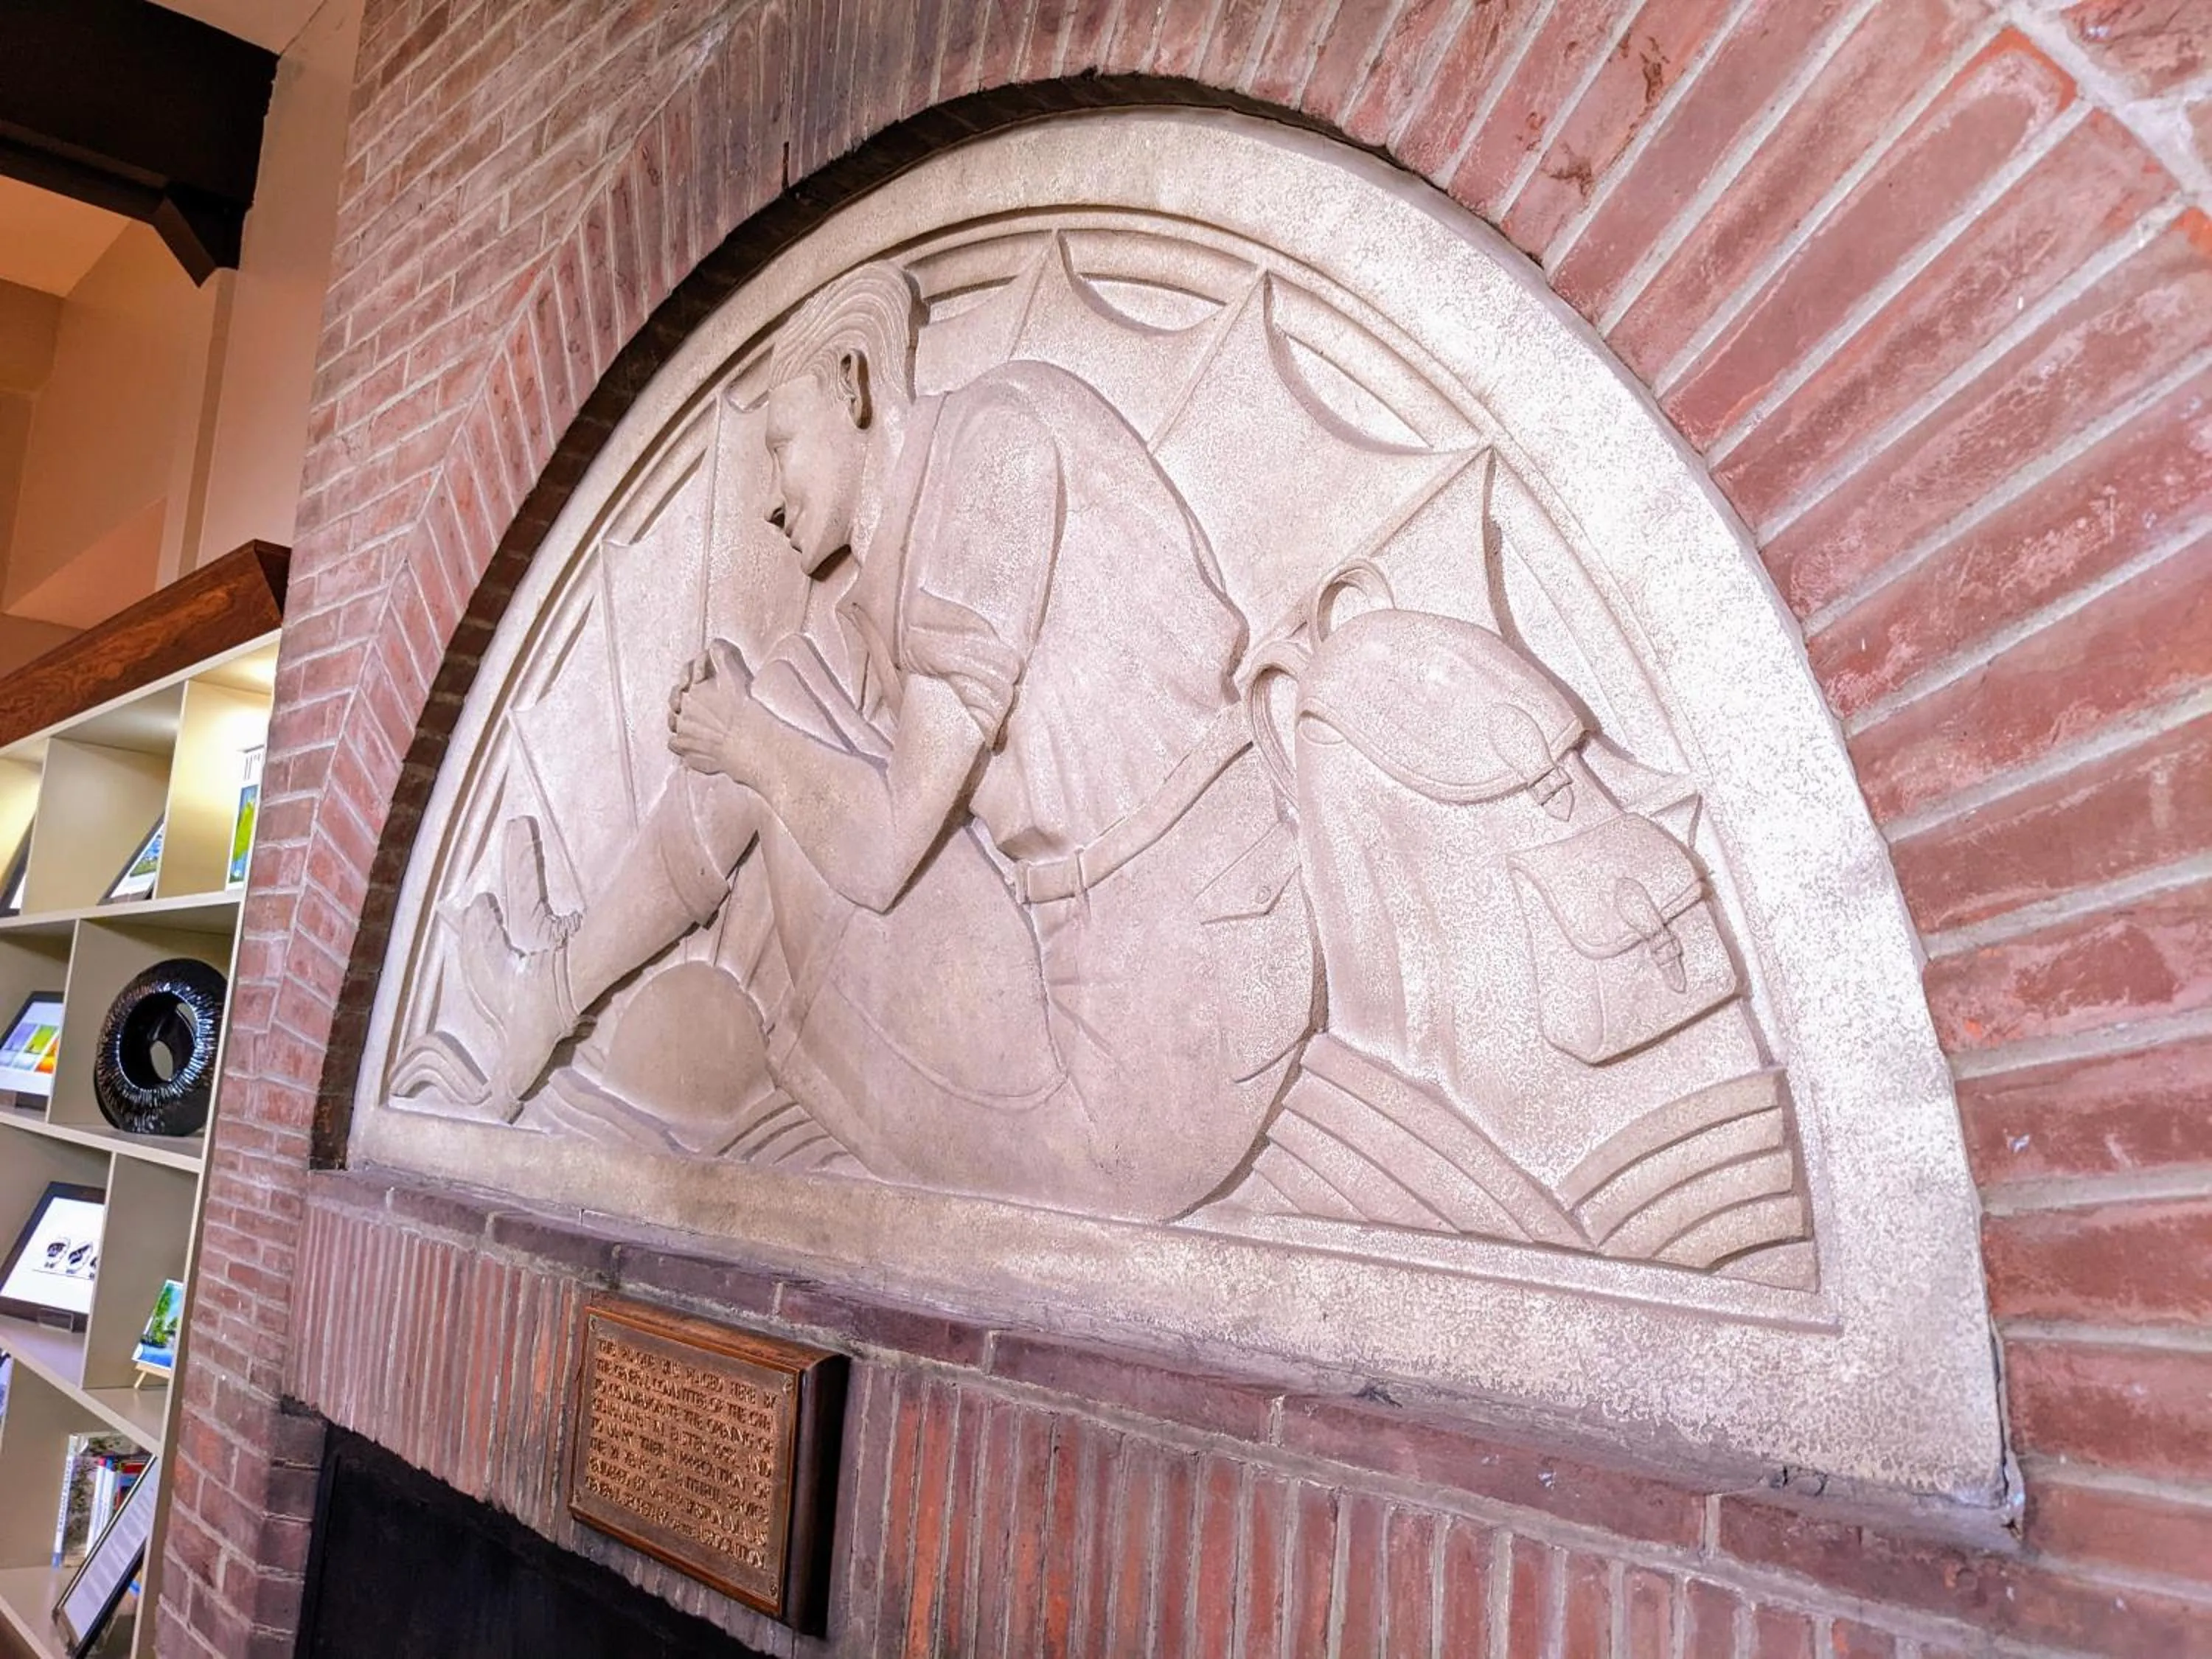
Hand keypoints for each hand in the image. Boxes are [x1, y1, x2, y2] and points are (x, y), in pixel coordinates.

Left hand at [668, 639, 754, 776]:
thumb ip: (721, 655)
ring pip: (674, 723)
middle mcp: (682, 712)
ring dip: (681, 720)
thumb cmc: (740, 708)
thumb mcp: (732, 674)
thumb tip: (714, 644)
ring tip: (693, 721)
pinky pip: (675, 744)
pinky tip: (692, 741)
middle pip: (677, 700)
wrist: (745, 740)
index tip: (702, 678)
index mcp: (691, 691)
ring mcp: (682, 733)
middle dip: (685, 698)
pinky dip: (681, 742)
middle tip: (698, 700)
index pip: (686, 676)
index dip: (694, 674)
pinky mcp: (687, 751)